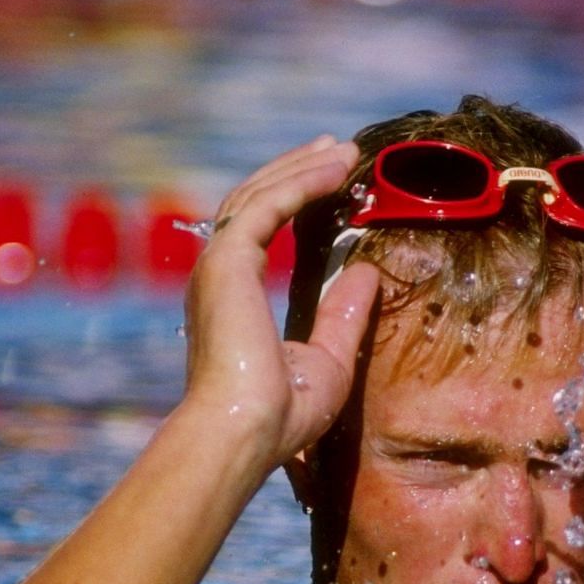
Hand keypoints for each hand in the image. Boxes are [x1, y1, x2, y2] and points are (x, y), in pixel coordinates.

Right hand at [181, 136, 379, 466]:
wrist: (244, 432)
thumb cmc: (280, 415)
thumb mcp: (329, 360)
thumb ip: (344, 313)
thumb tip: (366, 271)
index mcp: (232, 298)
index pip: (257, 230)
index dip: (292, 199)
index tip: (329, 180)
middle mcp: (218, 276)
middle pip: (254, 202)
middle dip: (296, 171)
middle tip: (336, 151)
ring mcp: (218, 266)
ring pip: (259, 195)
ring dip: (302, 169)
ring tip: (342, 152)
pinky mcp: (227, 262)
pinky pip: (268, 205)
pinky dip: (302, 183)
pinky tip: (336, 170)